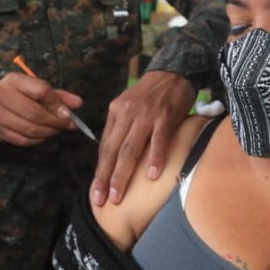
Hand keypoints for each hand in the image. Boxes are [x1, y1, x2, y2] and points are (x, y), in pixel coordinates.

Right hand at [0, 73, 83, 145]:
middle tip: (68, 125)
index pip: (40, 90)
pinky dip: (38, 139)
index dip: (57, 103)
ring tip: (57, 130)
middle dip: (56, 122)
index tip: (69, 113)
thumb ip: (56, 95)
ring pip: (30, 129)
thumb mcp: (34, 87)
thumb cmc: (17, 94)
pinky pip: (23, 140)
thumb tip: (78, 103)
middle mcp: (1, 96)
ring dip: (49, 132)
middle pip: (35, 113)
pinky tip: (44, 134)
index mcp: (13, 80)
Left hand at [91, 71, 194, 206]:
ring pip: (131, 148)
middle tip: (103, 200)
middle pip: (114, 150)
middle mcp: (127, 114)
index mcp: (116, 112)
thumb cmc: (151, 93)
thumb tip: (113, 155)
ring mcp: (146, 115)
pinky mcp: (165, 116)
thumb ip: (121, 128)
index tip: (96, 192)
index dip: (99, 171)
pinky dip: (155, 158)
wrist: (173, 70)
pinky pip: (159, 140)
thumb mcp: (129, 105)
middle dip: (106, 177)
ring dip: (123, 173)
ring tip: (119, 194)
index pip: (105, 146)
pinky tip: (152, 176)